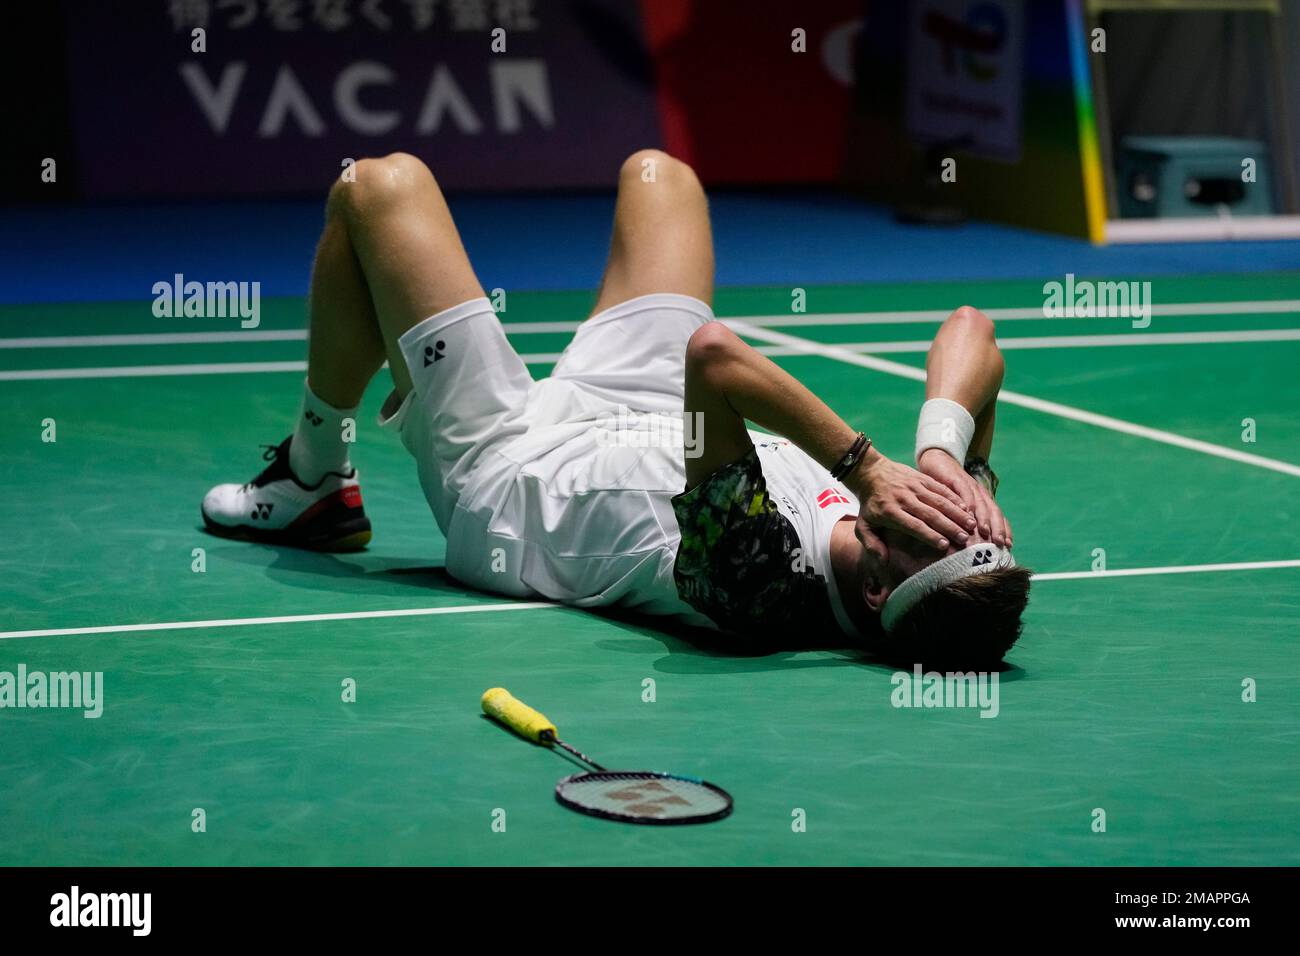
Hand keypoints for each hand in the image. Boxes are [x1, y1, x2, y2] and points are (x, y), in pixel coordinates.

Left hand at [850, 450, 974, 549]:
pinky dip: (954, 498)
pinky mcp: (922, 479)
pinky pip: (940, 488)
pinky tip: (966, 508)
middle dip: (948, 527)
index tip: (944, 545)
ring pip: (939, 501)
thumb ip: (871, 544)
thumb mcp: (863, 526)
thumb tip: (883, 561)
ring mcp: (915, 487)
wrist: (871, 472)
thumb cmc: (870, 505)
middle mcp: (904, 499)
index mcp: (890, 512)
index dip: (929, 535)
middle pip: (930, 514)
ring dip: (956, 513)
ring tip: (971, 525)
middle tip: (964, 539)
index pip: (913, 525)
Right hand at [917, 448, 1012, 547]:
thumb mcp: (959, 504)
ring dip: (984, 517)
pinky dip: (967, 501)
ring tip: (985, 531)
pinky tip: (966, 512)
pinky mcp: (956, 478)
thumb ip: (966, 520)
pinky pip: (964, 491)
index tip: (1007, 545)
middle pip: (993, 511)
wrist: (938, 461)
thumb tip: (972, 543)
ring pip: (980, 503)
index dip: (1004, 530)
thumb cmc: (948, 488)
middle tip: (998, 543)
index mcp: (982, 500)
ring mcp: (969, 485)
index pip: (997, 516)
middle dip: (997, 527)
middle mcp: (979, 493)